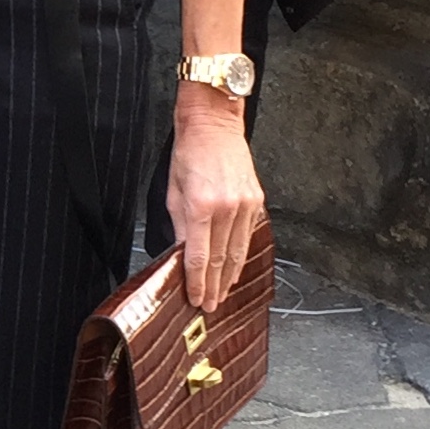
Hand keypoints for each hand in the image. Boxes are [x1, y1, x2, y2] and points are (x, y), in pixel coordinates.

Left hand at [166, 90, 264, 312]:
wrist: (214, 124)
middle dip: (214, 286)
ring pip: (238, 252)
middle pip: (221, 260)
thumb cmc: (190, 151)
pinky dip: (241, 255)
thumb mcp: (173, 190)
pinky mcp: (256, 200)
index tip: (196, 299)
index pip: (198, 257)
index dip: (197, 283)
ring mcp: (244, 204)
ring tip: (223, 294)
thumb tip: (181, 254)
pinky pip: (248, 235)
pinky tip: (235, 268)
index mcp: (201, 206)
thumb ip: (179, 226)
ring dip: (230, 277)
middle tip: (210, 305)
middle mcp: (226, 207)